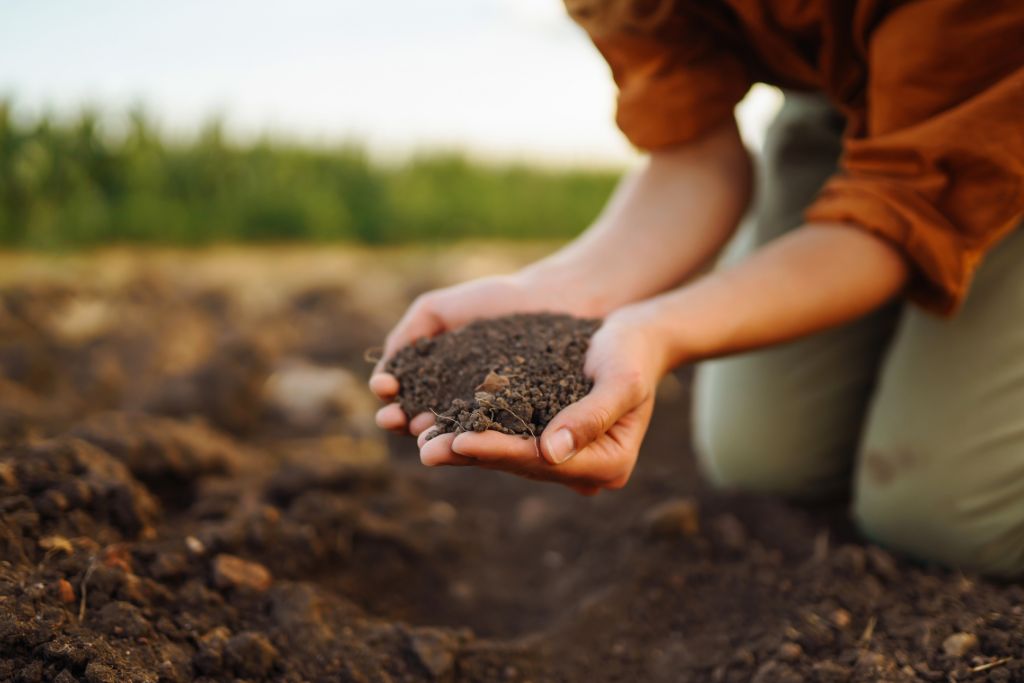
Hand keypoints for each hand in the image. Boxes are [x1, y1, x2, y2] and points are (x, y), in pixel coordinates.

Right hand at [369, 271, 600, 434]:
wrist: (554, 297)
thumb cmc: (497, 301)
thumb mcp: (438, 310)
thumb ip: (408, 334)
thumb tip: (382, 375)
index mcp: (439, 383)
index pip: (407, 399)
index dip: (391, 399)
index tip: (384, 389)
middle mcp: (462, 407)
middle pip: (425, 423)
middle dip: (404, 422)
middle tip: (393, 418)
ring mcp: (493, 419)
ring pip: (456, 434)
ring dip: (434, 436)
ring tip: (420, 432)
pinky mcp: (524, 426)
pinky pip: (498, 435)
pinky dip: (477, 438)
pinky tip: (462, 432)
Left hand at [416, 305, 668, 494]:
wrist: (635, 338)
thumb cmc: (633, 353)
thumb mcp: (621, 379)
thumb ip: (592, 415)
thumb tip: (550, 452)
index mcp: (609, 464)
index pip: (543, 462)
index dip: (499, 451)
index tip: (460, 441)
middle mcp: (584, 469)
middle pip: (519, 464)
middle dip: (470, 455)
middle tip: (425, 449)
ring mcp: (564, 457)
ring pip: (506, 456)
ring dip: (463, 448)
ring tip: (421, 440)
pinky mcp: (545, 438)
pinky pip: (504, 439)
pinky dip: (473, 431)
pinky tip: (438, 424)